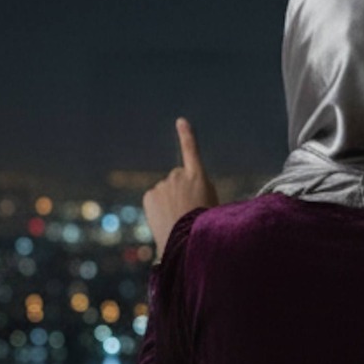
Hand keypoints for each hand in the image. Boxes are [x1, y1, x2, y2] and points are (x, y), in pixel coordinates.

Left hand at [144, 117, 218, 259]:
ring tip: (176, 219)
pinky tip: (165, 219)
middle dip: (180, 190)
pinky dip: (158, 207)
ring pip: (165, 190)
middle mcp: (178, 176)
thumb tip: (186, 186)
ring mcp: (162, 185)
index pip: (191, 151)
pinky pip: (154, 199)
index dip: (186, 136)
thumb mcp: (213, 204)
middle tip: (187, 211)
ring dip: (169, 201)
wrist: (185, 242)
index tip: (181, 121)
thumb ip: (200, 189)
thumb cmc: (204, 225)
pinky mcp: (150, 195)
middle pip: (177, 178)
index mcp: (198, 177)